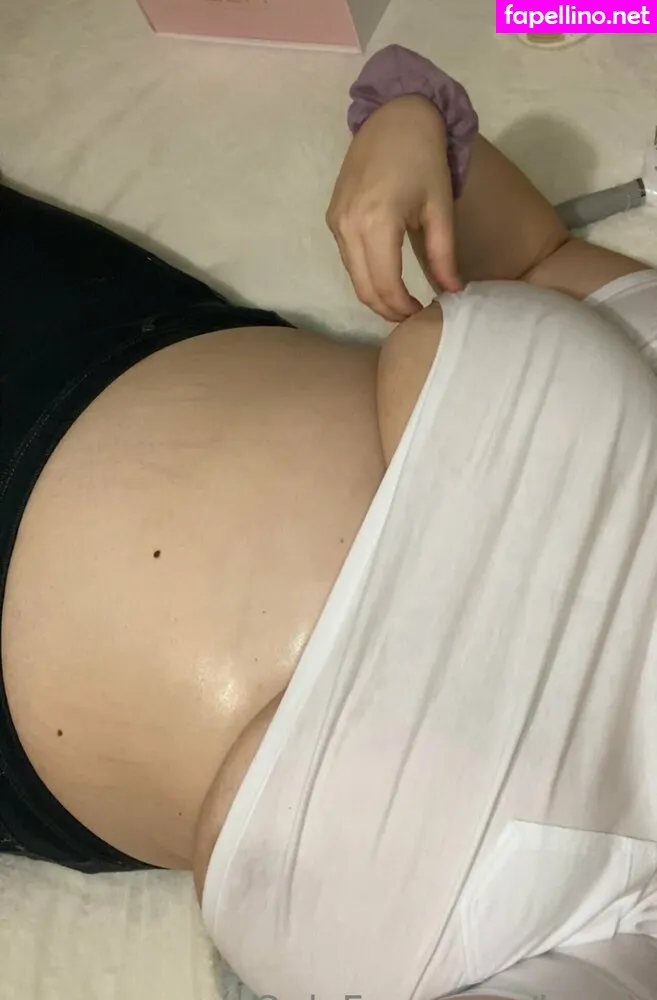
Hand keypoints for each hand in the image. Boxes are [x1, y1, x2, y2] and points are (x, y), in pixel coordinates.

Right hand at [326, 95, 462, 322]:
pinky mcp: (333, 217)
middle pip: (364, 289)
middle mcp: (348, 227)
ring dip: (376, 295)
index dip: (404, 309)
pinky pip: (347, 258)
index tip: (424, 316)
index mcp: (377, 223)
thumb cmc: (424, 158)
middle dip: (388, 310)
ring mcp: (336, 222)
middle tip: (413, 317)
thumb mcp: (440, 208)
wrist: (394, 116)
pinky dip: (366, 274)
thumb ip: (444, 255)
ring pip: (353, 277)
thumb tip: (454, 292)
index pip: (386, 286)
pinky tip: (388, 276)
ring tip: (403, 300)